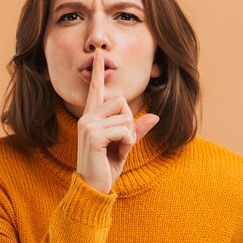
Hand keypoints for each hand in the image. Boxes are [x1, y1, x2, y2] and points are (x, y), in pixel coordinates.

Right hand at [76, 49, 159, 193]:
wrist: (94, 188)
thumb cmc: (106, 167)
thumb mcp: (125, 146)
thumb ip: (136, 130)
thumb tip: (155, 116)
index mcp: (92, 117)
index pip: (96, 89)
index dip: (99, 72)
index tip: (98, 54)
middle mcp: (87, 117)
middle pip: (120, 101)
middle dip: (129, 121)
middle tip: (122, 142)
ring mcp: (87, 125)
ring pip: (124, 116)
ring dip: (129, 135)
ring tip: (118, 149)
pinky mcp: (93, 135)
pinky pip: (123, 129)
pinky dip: (127, 142)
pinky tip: (118, 152)